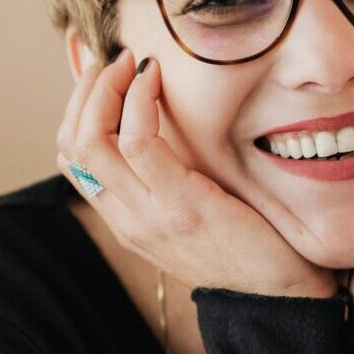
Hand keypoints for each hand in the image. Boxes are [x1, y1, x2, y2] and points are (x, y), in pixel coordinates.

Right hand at [57, 48, 337, 299]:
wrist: (283, 294)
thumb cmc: (249, 244)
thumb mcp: (195, 209)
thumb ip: (171, 176)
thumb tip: (164, 122)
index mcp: (126, 221)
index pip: (72, 158)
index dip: (77, 107)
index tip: (105, 74)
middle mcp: (127, 220)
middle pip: (70, 144)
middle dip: (84, 90)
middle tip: (115, 59)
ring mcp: (148, 215)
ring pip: (91, 139)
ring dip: (106, 87)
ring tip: (132, 62)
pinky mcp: (180, 205)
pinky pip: (138, 141)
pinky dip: (139, 98)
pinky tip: (156, 78)